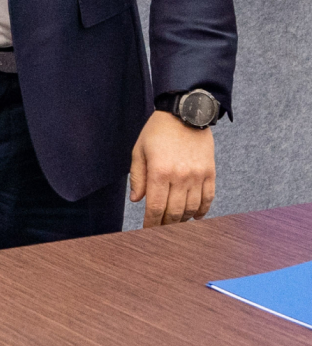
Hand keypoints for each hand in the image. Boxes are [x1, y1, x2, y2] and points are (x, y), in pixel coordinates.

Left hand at [130, 110, 215, 225]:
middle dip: (165, 225)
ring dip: (183, 220)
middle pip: (174, 212)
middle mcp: (180, 177)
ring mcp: (197, 176)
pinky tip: (195, 217)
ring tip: (175, 223)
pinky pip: (208, 199)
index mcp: (159, 171)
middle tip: (160, 231)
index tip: (147, 231)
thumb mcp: (139, 150)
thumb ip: (138, 177)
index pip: (155, 207)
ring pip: (191, 209)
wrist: (184, 114)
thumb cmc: (157, 131)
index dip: (151, 223)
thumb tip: (137, 200)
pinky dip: (202, 211)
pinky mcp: (210, 173)